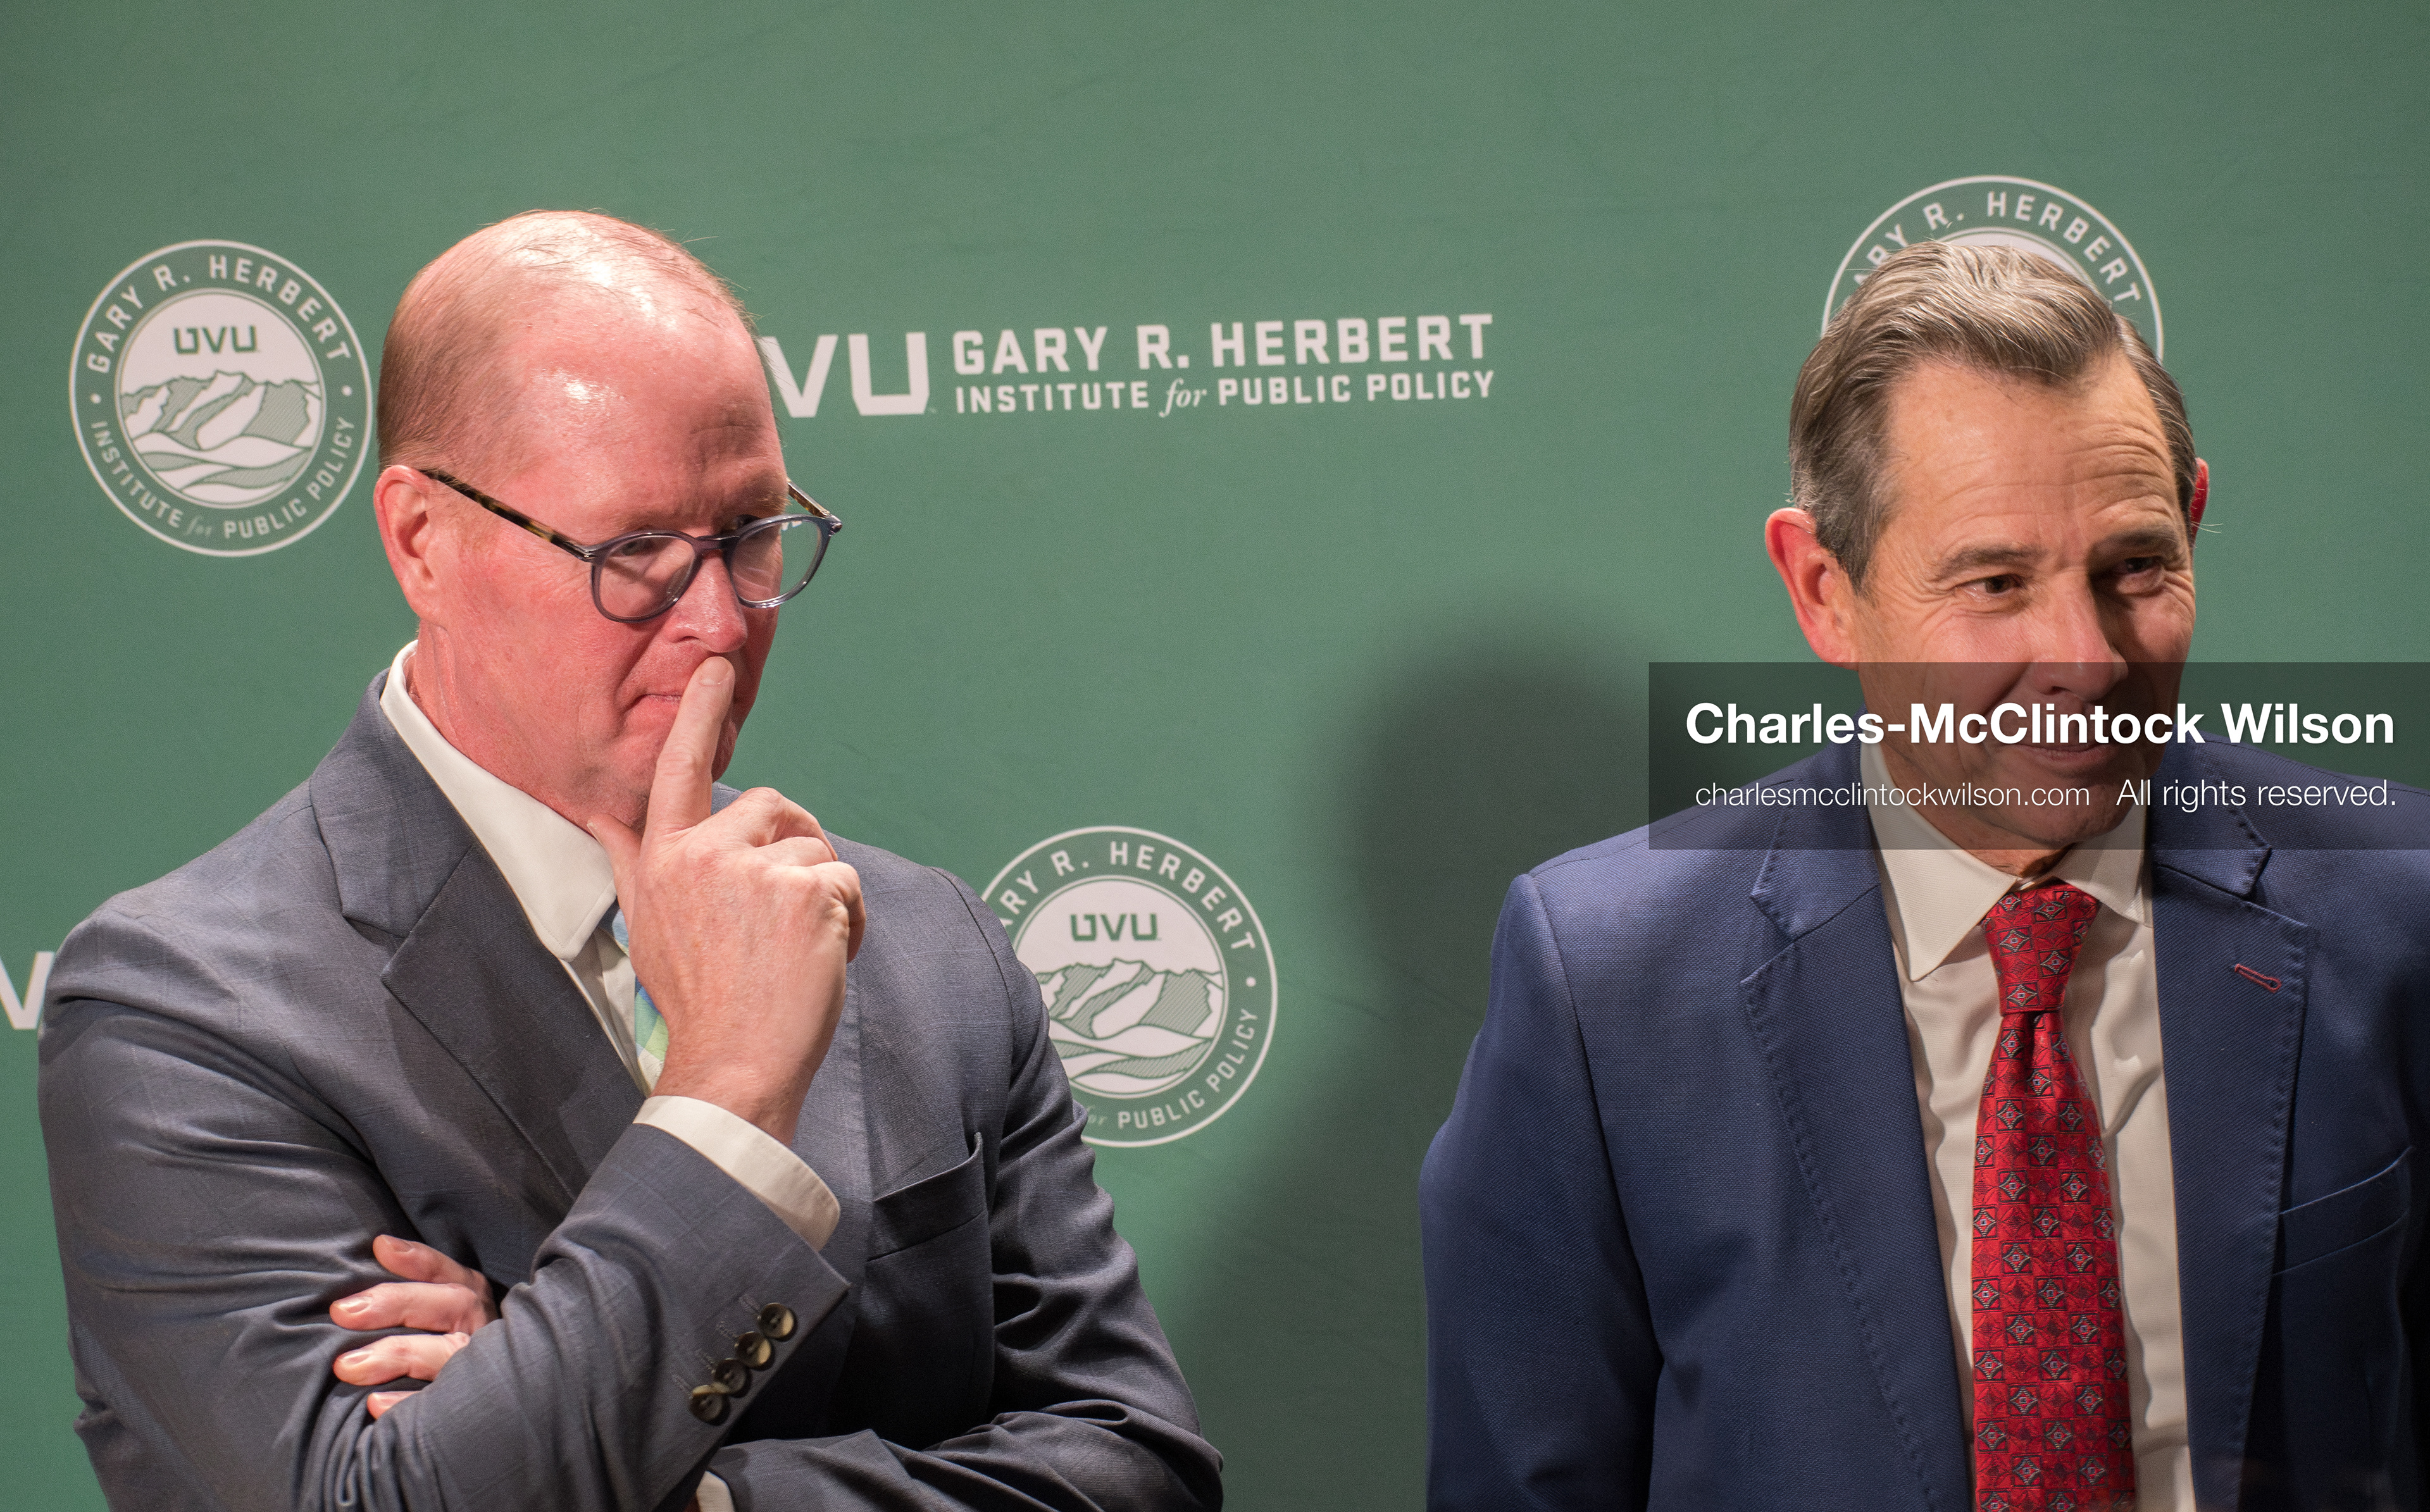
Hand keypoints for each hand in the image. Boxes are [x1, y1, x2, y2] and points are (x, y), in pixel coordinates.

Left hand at [329, 1235, 500, 1418]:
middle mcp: (481, 1330)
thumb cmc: (439, 1354)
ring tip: (347, 1366)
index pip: (448, 1273)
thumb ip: (410, 1296)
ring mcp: (480, 1370)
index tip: (380, 1247)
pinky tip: (374, 1404)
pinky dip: (408, 1402)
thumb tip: (370, 1256)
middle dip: (397, 1303)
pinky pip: (442, 1406)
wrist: (489, 1412)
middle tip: (343, 1312)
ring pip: (448, 1352)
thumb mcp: (437, 1317)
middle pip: (451, 1304)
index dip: (417, 1260)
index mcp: (473, 1302)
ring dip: (398, 1354)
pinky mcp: (470, 1409)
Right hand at [588, 656, 864, 1144]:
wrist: (732, 1066)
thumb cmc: (698, 1002)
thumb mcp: (648, 925)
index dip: (699, 714)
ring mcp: (754, 869)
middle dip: (796, 853)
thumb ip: (631, 861)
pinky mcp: (805, 890)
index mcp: (664, 859)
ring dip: (824, 897)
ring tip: (800, 950)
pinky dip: (850, 923)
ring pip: (816, 849)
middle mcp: (702, 854)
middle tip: (786, 919)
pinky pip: (847, 883)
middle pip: (775, 809)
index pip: (679, 770)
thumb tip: (600, 815)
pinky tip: (824, 961)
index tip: (717, 665)